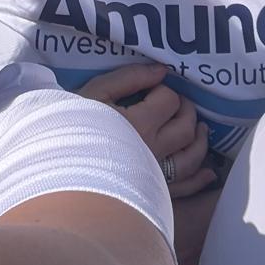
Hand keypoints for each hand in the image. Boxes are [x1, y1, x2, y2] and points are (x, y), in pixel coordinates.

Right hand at [79, 63, 215, 196]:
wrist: (55, 168)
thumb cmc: (70, 126)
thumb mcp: (96, 92)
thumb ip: (130, 77)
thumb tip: (161, 70)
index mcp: (140, 123)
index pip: (169, 100)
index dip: (164, 90)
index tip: (152, 90)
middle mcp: (153, 151)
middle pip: (186, 127)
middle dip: (186, 111)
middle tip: (177, 104)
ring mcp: (155, 176)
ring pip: (192, 158)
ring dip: (200, 141)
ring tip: (199, 129)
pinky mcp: (152, 194)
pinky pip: (185, 189)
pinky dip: (200, 179)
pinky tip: (209, 173)